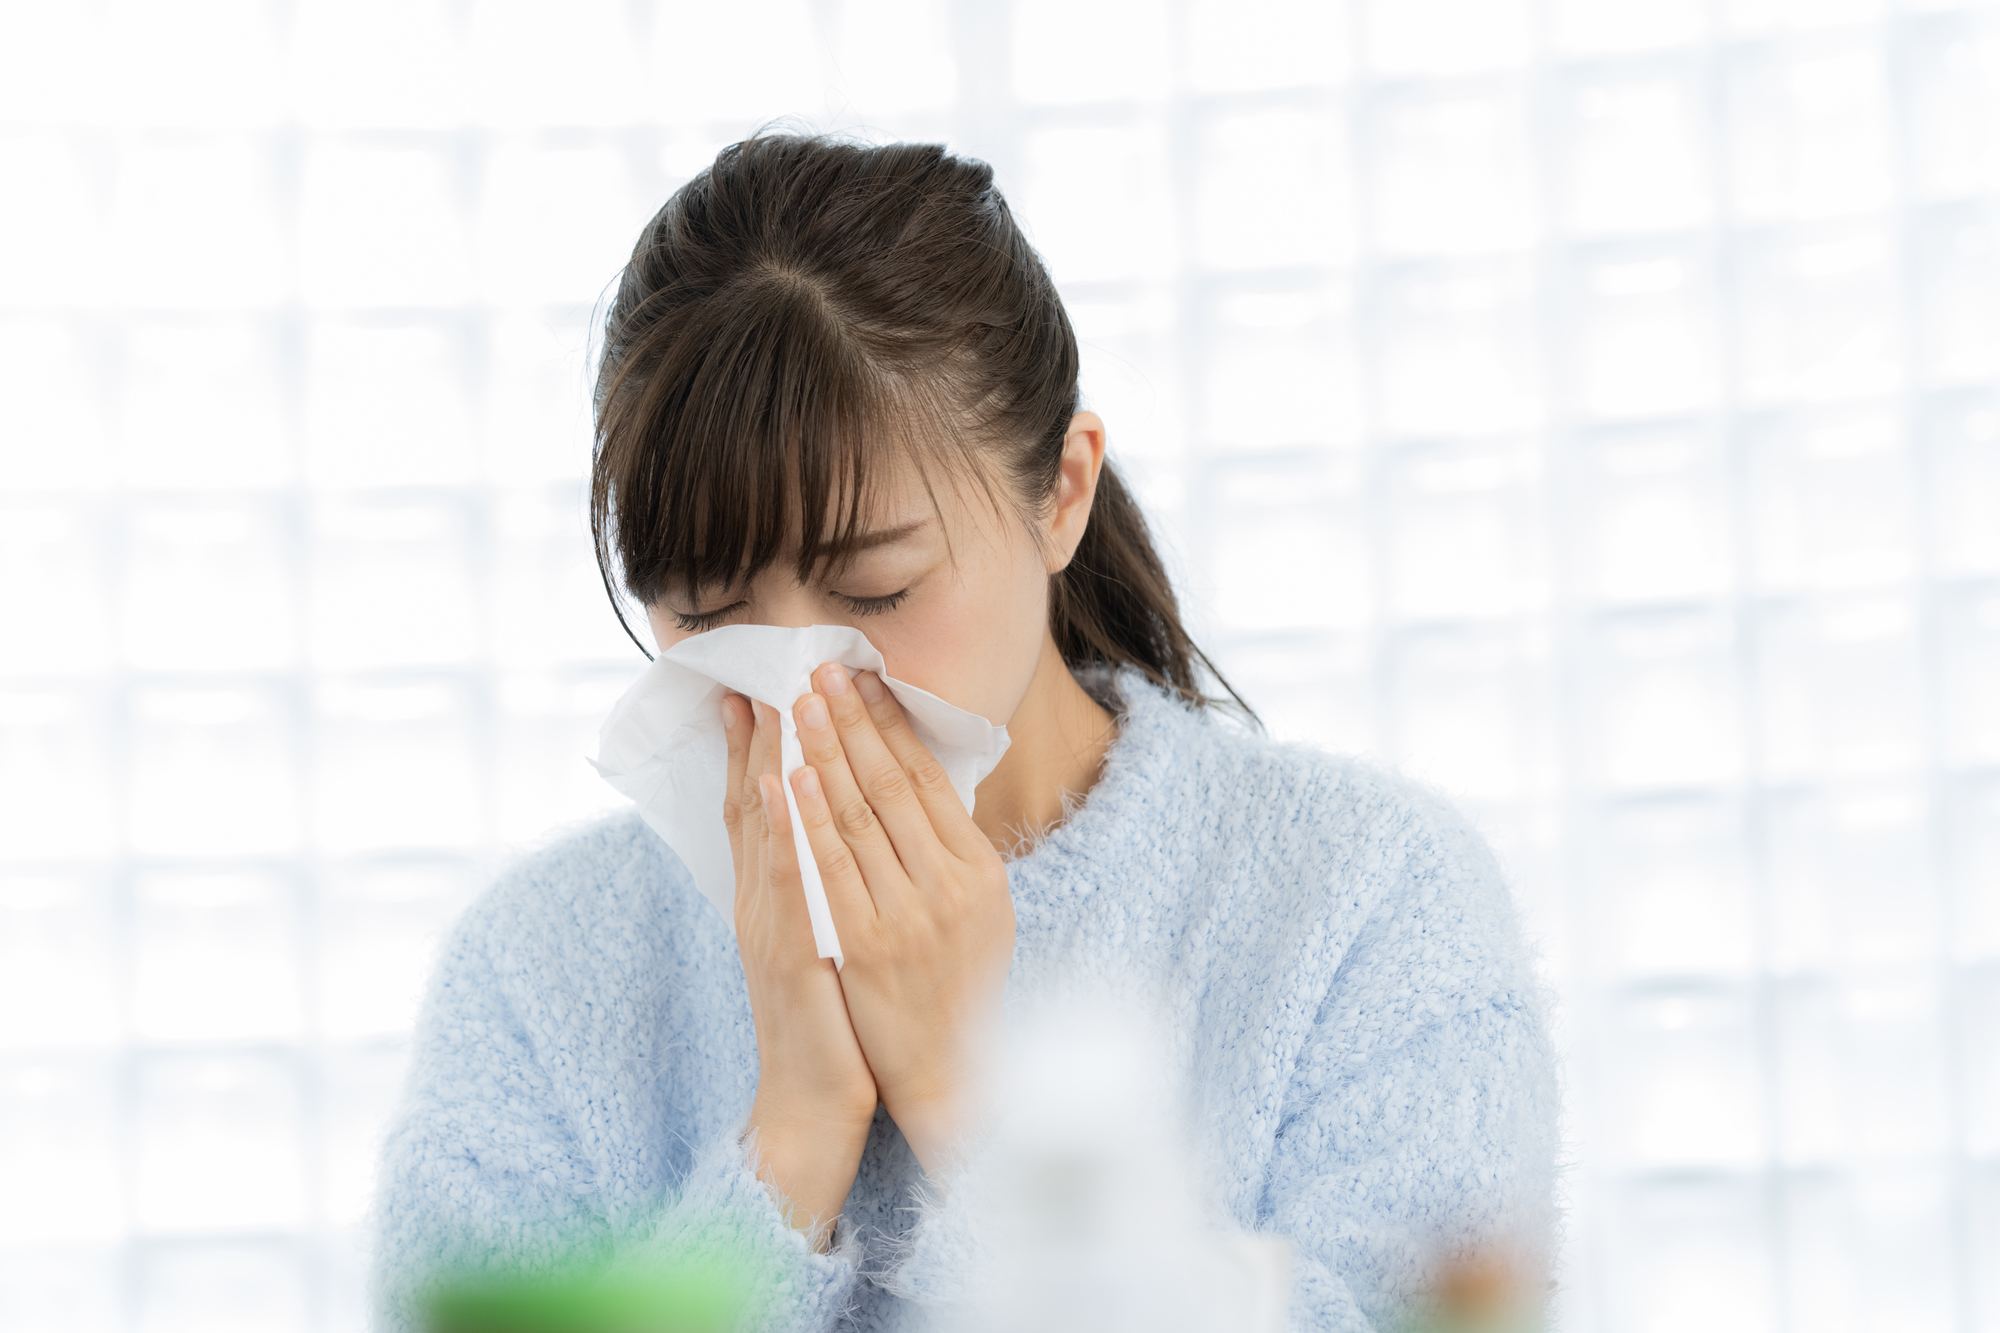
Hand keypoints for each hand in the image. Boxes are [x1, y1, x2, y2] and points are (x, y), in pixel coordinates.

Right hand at [722, 694, 877, 1245]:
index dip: (758, 749)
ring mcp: (771, 927)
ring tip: (770, 704)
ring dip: (768, 763)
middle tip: (758, 674)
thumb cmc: (831, 1022)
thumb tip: (836, 834)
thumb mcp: (824, 939)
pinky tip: (784, 790)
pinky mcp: (789, 957)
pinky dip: (782, 833)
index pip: (762, 807)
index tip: (758, 690)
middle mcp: (762, 903)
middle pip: (753, 805)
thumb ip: (822, 886)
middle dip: (757, 738)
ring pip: (765, 832)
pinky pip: (785, 884)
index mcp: (773, 897)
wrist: (813, 1105)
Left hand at [786, 663, 1015, 1174]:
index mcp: (979, 872)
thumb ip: (952, 857)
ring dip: (828, 752)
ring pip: (860, 816)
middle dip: (854, 720)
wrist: (948, 1079)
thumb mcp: (978, 916)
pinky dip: (810, 819)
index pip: (930, 779)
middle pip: (894, 784)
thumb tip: (929, 790)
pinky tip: (791, 779)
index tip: (865, 677)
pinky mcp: (865, 947)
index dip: (894, 724)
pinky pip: (832, 870)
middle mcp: (950, 887)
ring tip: (801, 700)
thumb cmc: (957, 993)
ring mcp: (907, 916)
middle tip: (823, 667)